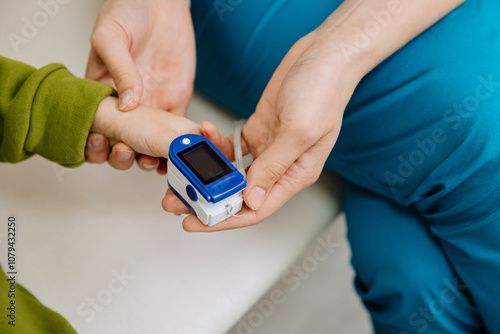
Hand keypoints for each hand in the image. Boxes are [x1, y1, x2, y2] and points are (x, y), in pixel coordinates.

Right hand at [85, 0, 194, 169]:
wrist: (160, 2)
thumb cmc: (126, 12)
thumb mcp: (111, 38)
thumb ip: (119, 70)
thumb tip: (127, 104)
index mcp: (102, 93)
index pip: (95, 129)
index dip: (95, 145)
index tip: (102, 143)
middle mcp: (126, 107)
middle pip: (119, 145)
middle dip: (122, 157)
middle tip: (128, 150)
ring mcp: (151, 108)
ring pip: (147, 146)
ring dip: (149, 159)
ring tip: (153, 159)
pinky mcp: (174, 104)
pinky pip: (175, 133)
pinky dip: (176, 148)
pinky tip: (177, 154)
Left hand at [162, 33, 359, 230]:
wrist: (324, 56)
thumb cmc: (323, 91)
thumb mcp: (299, 132)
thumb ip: (274, 167)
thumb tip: (252, 201)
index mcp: (296, 174)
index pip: (257, 209)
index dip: (225, 219)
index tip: (196, 222)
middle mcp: (281, 166)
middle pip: (239, 195)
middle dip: (207, 200)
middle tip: (176, 200)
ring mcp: (268, 148)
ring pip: (231, 172)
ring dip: (205, 174)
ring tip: (179, 172)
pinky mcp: (259, 130)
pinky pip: (230, 146)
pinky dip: (214, 143)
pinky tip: (202, 135)